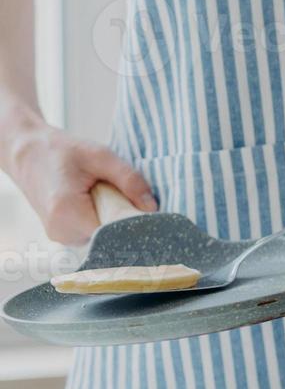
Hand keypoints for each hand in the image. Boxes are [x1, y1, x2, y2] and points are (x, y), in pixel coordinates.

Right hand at [3, 122, 156, 245]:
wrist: (28, 153)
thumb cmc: (61, 151)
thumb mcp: (101, 156)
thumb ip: (129, 180)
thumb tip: (152, 208)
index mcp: (68, 213)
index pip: (116, 232)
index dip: (135, 222)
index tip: (150, 212)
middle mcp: (63, 232)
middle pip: (111, 237)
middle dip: (126, 221)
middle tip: (130, 198)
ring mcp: (62, 237)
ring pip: (104, 237)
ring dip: (113, 220)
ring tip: (108, 196)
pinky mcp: (65, 235)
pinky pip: (94, 234)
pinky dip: (103, 220)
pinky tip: (100, 203)